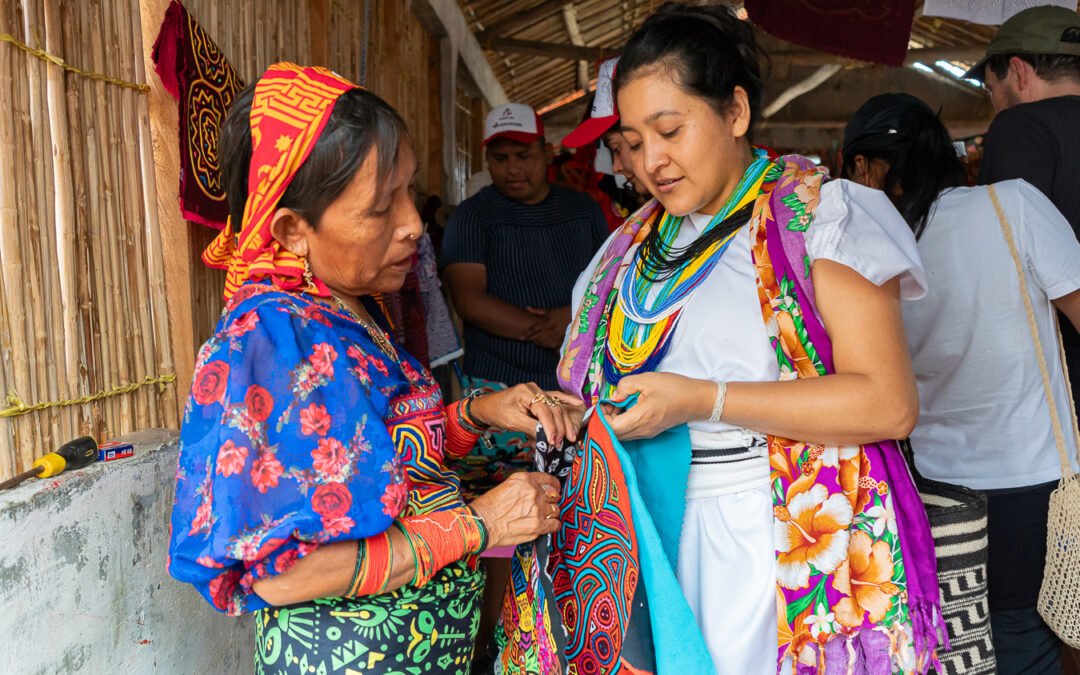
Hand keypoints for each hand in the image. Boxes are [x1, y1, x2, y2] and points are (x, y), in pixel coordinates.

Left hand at [469, 383, 584, 444]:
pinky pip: (555, 398)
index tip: (554, 441)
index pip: (544, 410)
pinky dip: (567, 401)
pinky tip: (578, 403)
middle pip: (554, 408)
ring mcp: (538, 390)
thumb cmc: (497, 413)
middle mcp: (534, 388)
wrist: (486, 406)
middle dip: (560, 426)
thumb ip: (530, 427)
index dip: (551, 427)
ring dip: (565, 421)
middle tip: (564, 442)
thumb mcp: (512, 422)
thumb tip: (546, 437)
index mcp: (526, 392)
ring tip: (571, 435)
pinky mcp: (539, 395)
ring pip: (557, 406)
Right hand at [469, 472, 561, 547]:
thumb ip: (524, 487)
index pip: (548, 479)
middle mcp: (534, 492)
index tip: (554, 490)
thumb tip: (537, 492)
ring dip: (551, 514)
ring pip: (556, 510)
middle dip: (551, 501)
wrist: (482, 523)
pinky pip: (555, 524)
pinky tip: (548, 526)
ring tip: (543, 517)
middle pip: (554, 495)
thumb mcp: (507, 486)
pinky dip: (553, 526)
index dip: (553, 486)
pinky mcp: (538, 525)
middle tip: (546, 506)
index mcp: (525, 479)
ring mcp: (537, 508)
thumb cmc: (489, 507)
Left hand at [522, 307, 570, 349]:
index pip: (533, 329)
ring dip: (540, 343)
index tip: (522, 337)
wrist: (575, 315)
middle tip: (530, 339)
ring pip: (544, 343)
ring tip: (538, 342)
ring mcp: (556, 335)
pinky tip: (547, 344)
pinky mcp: (562, 339)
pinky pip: (553, 346)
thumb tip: (526, 308)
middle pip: (538, 338)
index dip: (526, 334)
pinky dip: (548, 346)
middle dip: (533, 339)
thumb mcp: (549, 311)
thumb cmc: (560, 313)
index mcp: (546, 321)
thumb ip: (537, 311)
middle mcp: (550, 329)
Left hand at [605, 372, 715, 440]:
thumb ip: (625, 386)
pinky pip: (629, 433)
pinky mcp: (650, 433)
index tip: (603, 404)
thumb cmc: (674, 388)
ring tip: (616, 406)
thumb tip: (614, 396)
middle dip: (605, 421)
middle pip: (613, 435)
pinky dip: (622, 424)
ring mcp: (646, 434)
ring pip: (621, 435)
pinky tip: (625, 411)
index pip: (611, 428)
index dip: (601, 418)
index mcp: (641, 417)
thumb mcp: (647, 379)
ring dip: (613, 423)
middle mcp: (642, 430)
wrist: (697, 400)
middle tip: (607, 405)